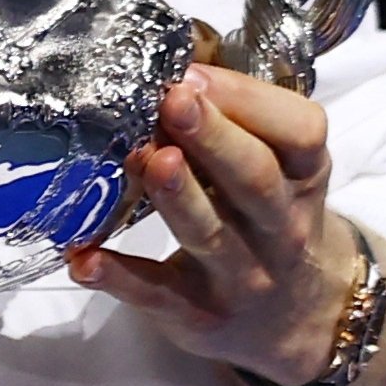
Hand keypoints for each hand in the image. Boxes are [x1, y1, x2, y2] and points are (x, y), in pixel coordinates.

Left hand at [68, 61, 363, 385]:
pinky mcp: (196, 313)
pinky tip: (82, 257)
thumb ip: (240, 122)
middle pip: (254, 179)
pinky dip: (118, 277)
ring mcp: (241, 275)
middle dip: (214, 138)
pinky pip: (156, 294)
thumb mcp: (282, 170)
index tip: (192, 74)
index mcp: (303, 175)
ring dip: (176, 196)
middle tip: (172, 100)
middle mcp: (281, 226)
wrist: (301, 318)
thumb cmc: (272, 219)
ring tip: (144, 157)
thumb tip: (170, 67)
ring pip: (209, 234)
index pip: (300, 133)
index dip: (249, 101)